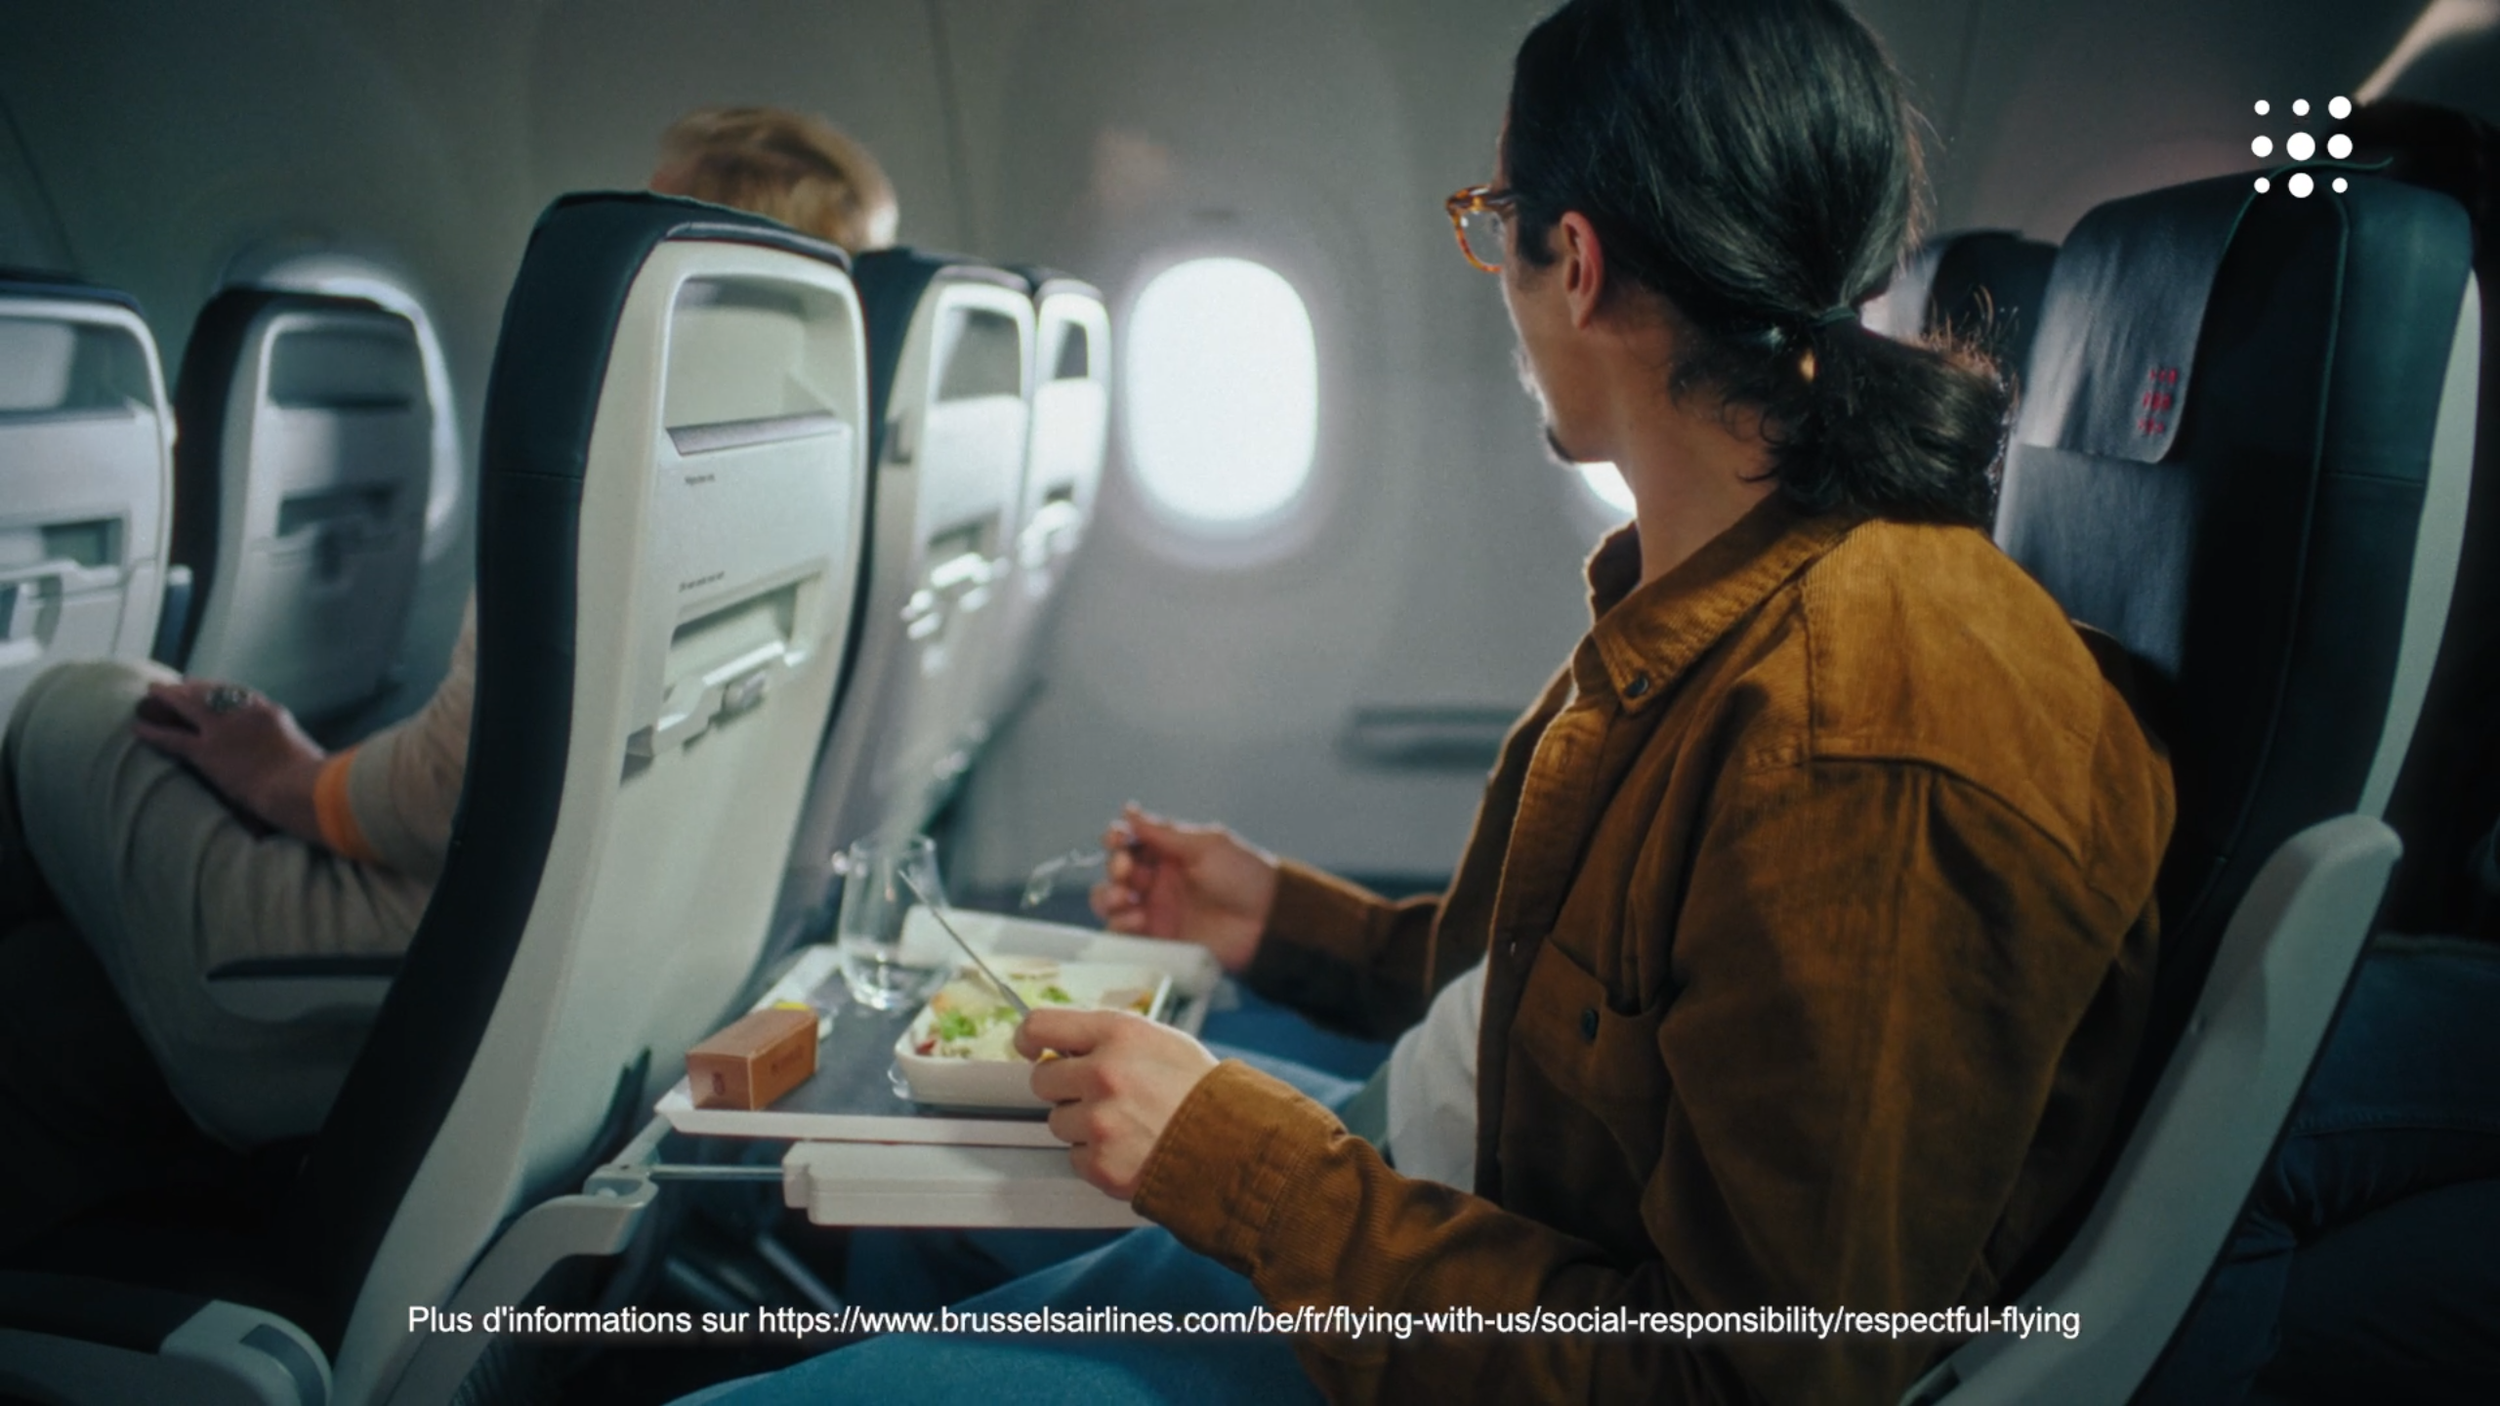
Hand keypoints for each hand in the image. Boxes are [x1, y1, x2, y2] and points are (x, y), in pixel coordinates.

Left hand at [131, 679, 327, 845]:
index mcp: (270, 713)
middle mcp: (244, 714)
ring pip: (189, 706)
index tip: (207, 687)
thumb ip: (287, 749)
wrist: (303, 789)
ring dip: (168, 697)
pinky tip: (138, 726)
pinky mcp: (208, 752)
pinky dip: (153, 731)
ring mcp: (224, 731)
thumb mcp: (303, 754)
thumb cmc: (312, 781)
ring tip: (152, 692)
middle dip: (191, 687)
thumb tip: (286, 758)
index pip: (239, 694)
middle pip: (211, 692)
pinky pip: (174, 738)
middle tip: (174, 684)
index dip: (218, 689)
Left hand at [1021, 1008, 1218, 1200]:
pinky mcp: (1101, 1163)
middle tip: (1098, 1096)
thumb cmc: (1202, 1093)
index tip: (1030, 1047)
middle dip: (1063, 1089)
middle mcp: (1103, 1073)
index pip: (1041, 1026)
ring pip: (1058, 1123)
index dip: (1029, 1038)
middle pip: (1042, 1079)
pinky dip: (1097, 1158)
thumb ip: (1111, 1039)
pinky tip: (1130, 1150)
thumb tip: (1067, 1046)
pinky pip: (1075, 1158)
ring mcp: (1100, 1121)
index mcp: (1118, 1035)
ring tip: (1125, 1126)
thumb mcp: (1162, 1041)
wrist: (1234, 1146)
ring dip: (1082, 1127)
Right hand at [1090, 803, 1277, 972]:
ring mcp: (1155, 910)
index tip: (1118, 840)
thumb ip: (1165, 831)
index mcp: (1169, 853)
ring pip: (1110, 901)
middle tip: (1128, 871)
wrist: (1266, 922)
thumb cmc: (1244, 877)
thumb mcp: (1208, 845)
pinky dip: (1120, 925)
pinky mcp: (1156, 939)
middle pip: (1114, 870)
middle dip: (1114, 868)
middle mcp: (1157, 880)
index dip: (1116, 838)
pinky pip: (1122, 933)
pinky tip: (1138, 919)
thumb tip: (1128, 810)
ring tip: (1127, 899)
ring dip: (1108, 897)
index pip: (1129, 842)